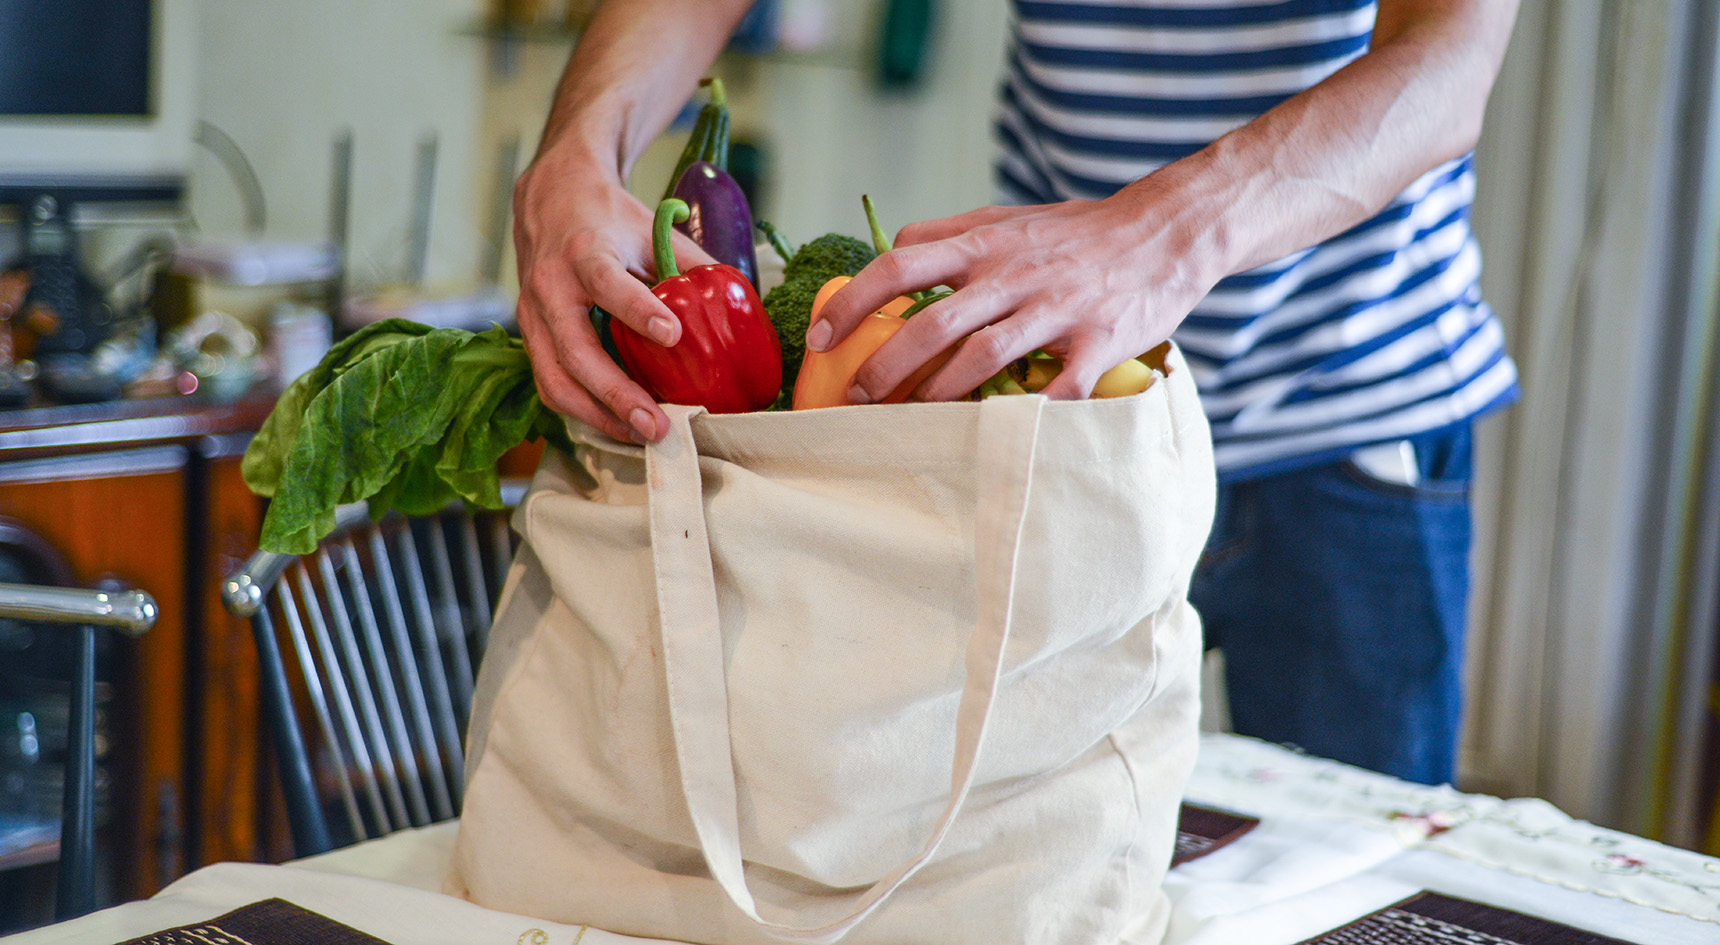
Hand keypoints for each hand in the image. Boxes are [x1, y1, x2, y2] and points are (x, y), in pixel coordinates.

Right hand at [512, 145, 715, 442]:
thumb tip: (736, 306)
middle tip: (657, 424)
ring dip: (599, 416)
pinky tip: (619, 424)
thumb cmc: (607, 219)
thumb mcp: (649, 230)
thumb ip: (687, 266)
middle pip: (575, 351)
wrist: (549, 200)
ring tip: (642, 435)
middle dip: (616, 394)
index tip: (672, 335)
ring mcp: (533, 316)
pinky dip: (584, 411)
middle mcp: (550, 287)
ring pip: (556, 380)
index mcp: (584, 251)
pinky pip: (551, 384)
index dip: (638, 311)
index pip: (607, 282)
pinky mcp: (532, 338)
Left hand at [807, 184, 1224, 403]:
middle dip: (886, 367)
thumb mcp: (1008, 218)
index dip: (852, 303)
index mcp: (985, 245)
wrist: (1166, 230)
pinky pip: (1057, 387)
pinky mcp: (1098, 341)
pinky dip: (1027, 414)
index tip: (820, 338)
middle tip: (857, 398)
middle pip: (932, 322)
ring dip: (939, 394)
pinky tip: (1000, 435)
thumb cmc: (1078, 232)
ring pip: (983, 356)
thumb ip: (950, 234)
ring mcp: (1056, 308)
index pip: (899, 266)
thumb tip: (890, 248)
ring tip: (910, 420)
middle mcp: (1014, 274)